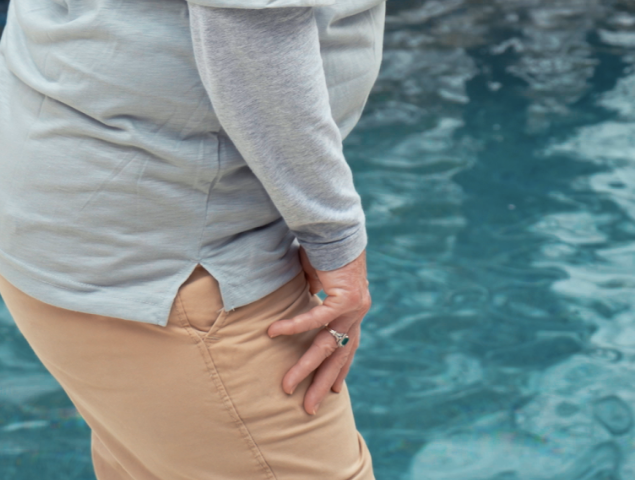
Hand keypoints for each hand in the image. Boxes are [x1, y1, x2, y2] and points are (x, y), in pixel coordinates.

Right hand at [267, 248, 368, 415]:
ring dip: (305, 367)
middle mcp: (359, 311)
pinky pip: (317, 318)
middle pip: (339, 356)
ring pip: (327, 346)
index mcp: (355, 309)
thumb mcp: (316, 278)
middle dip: (323, 383)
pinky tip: (275, 333)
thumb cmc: (325, 247)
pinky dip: (295, 326)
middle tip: (309, 408)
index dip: (341, 368)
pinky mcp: (347, 297)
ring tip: (286, 385)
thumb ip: (312, 294)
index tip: (336, 391)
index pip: (349, 347)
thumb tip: (302, 298)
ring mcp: (356, 307)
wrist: (338, 225)